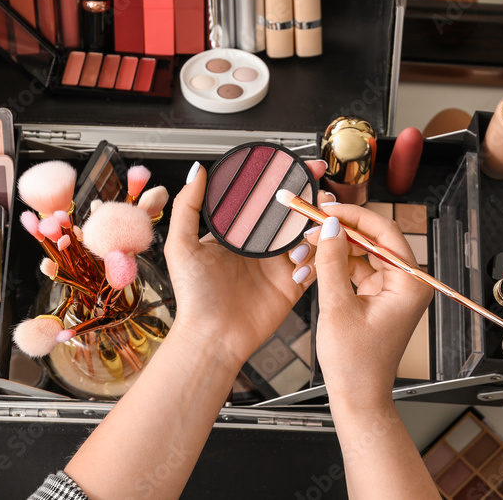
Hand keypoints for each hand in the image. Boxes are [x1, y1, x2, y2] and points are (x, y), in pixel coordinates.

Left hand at [163, 160, 328, 370]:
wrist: (211, 337)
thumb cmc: (193, 296)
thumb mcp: (182, 245)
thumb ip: (188, 205)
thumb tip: (198, 170)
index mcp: (238, 233)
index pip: (264, 199)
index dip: (283, 181)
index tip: (299, 165)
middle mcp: (260, 246)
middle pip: (293, 213)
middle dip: (310, 198)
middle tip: (318, 192)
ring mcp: (279, 264)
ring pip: (309, 235)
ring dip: (317, 225)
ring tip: (316, 223)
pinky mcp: (293, 285)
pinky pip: (316, 264)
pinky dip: (319, 255)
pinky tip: (307, 254)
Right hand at [296, 204, 431, 409]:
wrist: (357, 397)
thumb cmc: (355, 364)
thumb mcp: (337, 307)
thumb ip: (332, 262)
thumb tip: (330, 227)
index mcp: (408, 284)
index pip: (384, 232)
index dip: (354, 216)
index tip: (328, 208)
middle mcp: (405, 284)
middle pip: (373, 240)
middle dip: (341, 230)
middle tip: (313, 222)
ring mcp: (391, 291)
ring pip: (362, 253)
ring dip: (335, 247)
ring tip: (309, 243)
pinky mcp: (376, 298)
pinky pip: (356, 269)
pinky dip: (336, 264)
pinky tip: (315, 260)